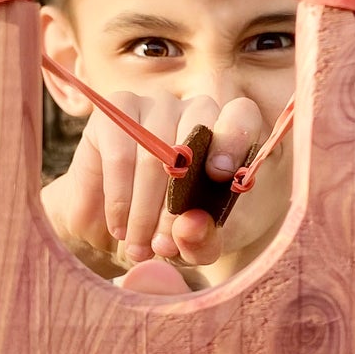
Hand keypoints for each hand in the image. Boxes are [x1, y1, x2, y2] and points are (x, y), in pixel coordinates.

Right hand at [42, 91, 266, 268]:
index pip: (241, 116)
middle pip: (188, 146)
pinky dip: (119, 199)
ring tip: (139, 247)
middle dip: (173, 208)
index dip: (233, 139)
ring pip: (151, 156)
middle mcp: (193, 110)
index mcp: (229, 134)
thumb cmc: (176, 227)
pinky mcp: (114, 113)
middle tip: (163, 248)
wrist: (125, 225)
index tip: (221, 175)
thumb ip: (202, 241)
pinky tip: (120, 227)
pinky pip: (118, 157)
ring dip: (143, 211)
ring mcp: (152, 105)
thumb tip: (190, 224)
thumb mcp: (197, 244)